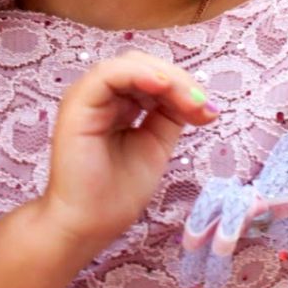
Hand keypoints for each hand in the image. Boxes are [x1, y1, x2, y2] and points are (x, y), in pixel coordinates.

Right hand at [37, 52, 217, 251]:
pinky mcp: (78, 103)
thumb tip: (198, 99)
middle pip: (144, 65)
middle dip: (180, 81)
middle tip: (203, 107)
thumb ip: (170, 116)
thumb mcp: (156, 145)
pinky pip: (108, 74)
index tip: (210, 112)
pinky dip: (138, 74)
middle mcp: (102, 95)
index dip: (183, 87)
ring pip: (130, 63)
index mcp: (118, 104)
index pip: (152, 77)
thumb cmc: (116, 192)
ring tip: (190, 102)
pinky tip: (161, 86)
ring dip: (167, 78)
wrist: (89, 224)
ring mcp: (87, 96)